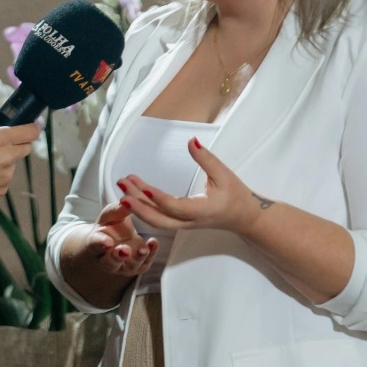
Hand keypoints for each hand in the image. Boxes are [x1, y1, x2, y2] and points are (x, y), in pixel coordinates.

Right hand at [0, 109, 39, 209]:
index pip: (32, 131)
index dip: (31, 128)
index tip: (26, 128)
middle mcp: (7, 157)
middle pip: (26, 147)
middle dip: (15, 144)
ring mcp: (6, 176)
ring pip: (12, 163)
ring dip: (3, 161)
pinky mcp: (2, 190)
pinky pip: (4, 178)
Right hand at [82, 200, 159, 277]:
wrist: (117, 240)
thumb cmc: (110, 226)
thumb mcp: (110, 216)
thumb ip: (116, 210)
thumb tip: (126, 200)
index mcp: (95, 244)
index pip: (95, 245)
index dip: (100, 244)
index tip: (108, 242)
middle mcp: (107, 259)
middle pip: (110, 262)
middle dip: (118, 256)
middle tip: (125, 250)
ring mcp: (123, 265)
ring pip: (129, 265)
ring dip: (137, 258)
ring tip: (143, 249)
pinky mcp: (138, 267)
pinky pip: (145, 263)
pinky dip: (151, 254)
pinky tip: (153, 243)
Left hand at [117, 137, 264, 234]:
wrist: (243, 218)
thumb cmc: (236, 196)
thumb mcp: (224, 175)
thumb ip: (206, 159)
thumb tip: (191, 141)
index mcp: (202, 211)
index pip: (176, 207)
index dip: (159, 198)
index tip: (143, 187)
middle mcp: (189, 222)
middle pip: (158, 219)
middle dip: (138, 205)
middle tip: (122, 186)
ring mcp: (183, 225)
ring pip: (155, 220)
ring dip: (137, 205)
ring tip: (123, 186)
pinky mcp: (179, 222)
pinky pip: (157, 219)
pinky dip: (143, 208)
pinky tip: (132, 194)